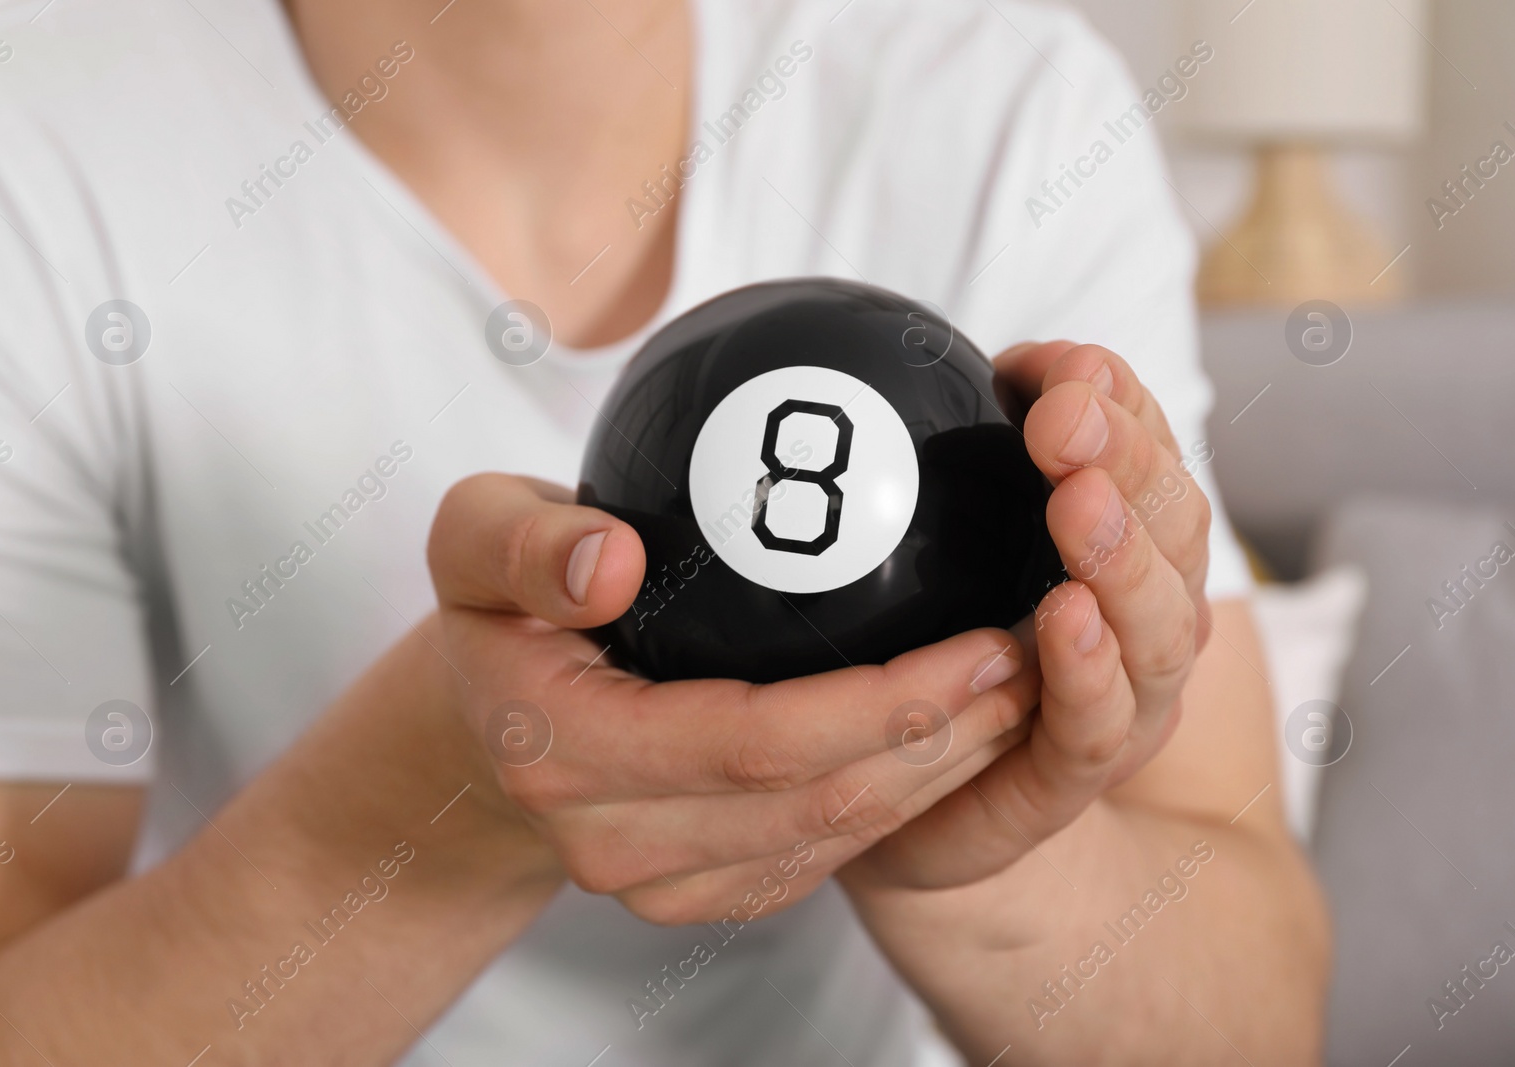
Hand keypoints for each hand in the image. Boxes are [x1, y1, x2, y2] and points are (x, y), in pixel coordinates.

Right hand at [427, 474, 1039, 922]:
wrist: (484, 720)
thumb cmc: (495, 611)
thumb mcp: (474, 537)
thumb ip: (525, 543)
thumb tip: (610, 559)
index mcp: (564, 752)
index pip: (755, 742)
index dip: (883, 704)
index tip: (986, 640)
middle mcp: (613, 842)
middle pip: (818, 803)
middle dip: (947, 740)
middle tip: (1039, 657)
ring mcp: (661, 881)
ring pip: (836, 840)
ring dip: (945, 775)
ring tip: (1028, 692)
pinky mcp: (704, 890)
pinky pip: (825, 857)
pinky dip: (906, 800)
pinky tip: (965, 737)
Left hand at [843, 341, 1212, 888]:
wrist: (925, 810)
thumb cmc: (932, 656)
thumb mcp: (937, 542)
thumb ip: (943, 462)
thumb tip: (879, 357)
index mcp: (1122, 546)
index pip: (1147, 458)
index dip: (1122, 405)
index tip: (1065, 364)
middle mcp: (1144, 616)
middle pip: (1171, 527)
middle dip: (1130, 461)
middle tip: (1069, 417)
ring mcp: (1127, 700)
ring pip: (1159, 623)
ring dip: (1122, 556)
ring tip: (1080, 500)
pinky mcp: (1076, 774)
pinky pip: (1096, 724)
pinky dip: (1090, 670)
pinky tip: (1066, 618)